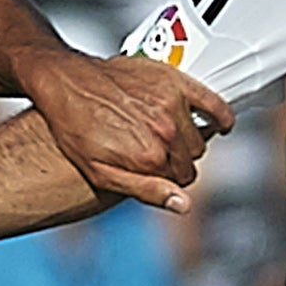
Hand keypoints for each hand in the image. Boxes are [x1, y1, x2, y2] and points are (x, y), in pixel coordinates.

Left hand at [21, 51, 234, 209]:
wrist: (65, 82)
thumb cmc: (75, 127)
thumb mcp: (100, 172)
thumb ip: (146, 190)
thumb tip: (184, 205)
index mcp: (149, 158)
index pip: (180, 180)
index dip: (168, 179)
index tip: (155, 172)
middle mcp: (165, 131)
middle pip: (192, 159)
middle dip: (178, 160)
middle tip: (157, 152)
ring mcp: (171, 104)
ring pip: (200, 137)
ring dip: (190, 139)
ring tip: (168, 135)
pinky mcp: (174, 81)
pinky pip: (214, 104)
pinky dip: (220, 115)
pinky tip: (217, 123)